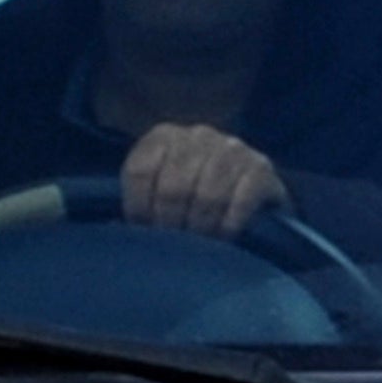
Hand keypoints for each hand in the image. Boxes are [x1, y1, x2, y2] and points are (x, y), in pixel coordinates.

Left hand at [117, 119, 282, 237]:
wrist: (253, 194)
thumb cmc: (194, 199)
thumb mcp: (161, 193)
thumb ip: (140, 205)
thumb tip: (120, 232)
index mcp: (164, 136)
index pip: (139, 172)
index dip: (139, 210)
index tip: (146, 233)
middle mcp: (198, 135)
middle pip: (173, 187)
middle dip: (171, 225)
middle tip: (176, 248)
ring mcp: (232, 148)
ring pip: (207, 196)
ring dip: (201, 229)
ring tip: (200, 246)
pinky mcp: (261, 168)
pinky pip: (239, 203)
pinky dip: (228, 227)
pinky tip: (225, 238)